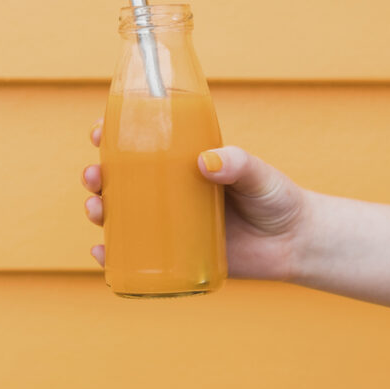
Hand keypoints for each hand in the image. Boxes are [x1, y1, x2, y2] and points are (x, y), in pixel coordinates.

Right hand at [81, 119, 306, 281]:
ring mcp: (170, 225)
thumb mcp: (259, 175)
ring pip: (121, 216)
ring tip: (96, 211)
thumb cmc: (277, 199)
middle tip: (93, 177)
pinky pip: (135, 256)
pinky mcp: (175, 257)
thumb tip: (207, 162)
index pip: (140, 145)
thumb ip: (239, 164)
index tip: (98, 131)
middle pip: (119, 181)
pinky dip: (112, 256)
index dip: (112, 137)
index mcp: (183, 164)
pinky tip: (100, 254)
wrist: (295, 244)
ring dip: (98, 211)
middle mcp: (170, 193)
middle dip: (96, 176)